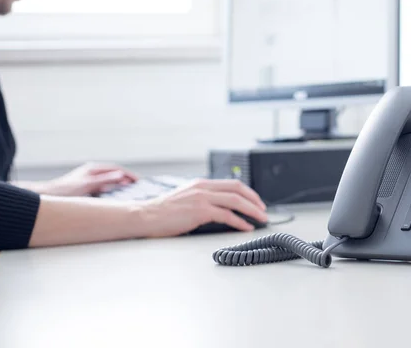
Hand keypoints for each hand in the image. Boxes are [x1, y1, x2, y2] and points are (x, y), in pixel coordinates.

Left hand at [41, 162, 138, 196]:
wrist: (48, 195)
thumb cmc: (65, 190)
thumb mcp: (88, 184)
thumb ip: (105, 180)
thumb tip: (120, 175)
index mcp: (94, 169)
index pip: (116, 169)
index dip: (128, 174)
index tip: (139, 181)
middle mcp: (92, 172)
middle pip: (114, 174)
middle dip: (126, 178)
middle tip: (137, 185)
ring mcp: (89, 179)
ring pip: (109, 180)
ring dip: (119, 184)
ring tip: (129, 189)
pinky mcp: (86, 187)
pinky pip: (103, 187)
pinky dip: (111, 189)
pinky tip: (114, 195)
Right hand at [138, 179, 267, 236]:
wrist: (146, 216)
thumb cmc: (163, 212)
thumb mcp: (186, 198)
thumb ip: (202, 199)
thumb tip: (220, 208)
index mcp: (201, 183)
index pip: (232, 183)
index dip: (248, 192)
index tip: (257, 202)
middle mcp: (203, 187)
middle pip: (238, 189)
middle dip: (255, 200)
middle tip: (264, 210)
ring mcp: (202, 198)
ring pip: (235, 201)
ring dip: (252, 210)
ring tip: (261, 219)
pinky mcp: (199, 211)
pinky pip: (226, 215)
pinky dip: (240, 222)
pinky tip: (246, 228)